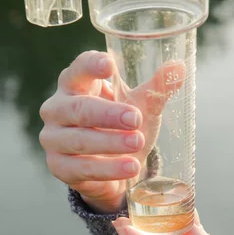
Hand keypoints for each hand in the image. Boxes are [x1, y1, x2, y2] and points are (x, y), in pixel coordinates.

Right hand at [39, 50, 184, 213]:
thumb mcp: (141, 106)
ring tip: (138, 143)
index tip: (110, 65)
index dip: (91, 66)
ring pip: (79, 140)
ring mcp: (54, 139)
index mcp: (75, 84)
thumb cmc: (121, 126)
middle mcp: (57, 109)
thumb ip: (157, 88)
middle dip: (108, 114)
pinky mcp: (59, 167)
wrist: (113, 168)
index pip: (79, 69)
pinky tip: (129, 167)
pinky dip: (108, 169)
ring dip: (111, 142)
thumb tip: (179, 67)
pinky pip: (82, 168)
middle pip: (78, 108)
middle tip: (135, 119)